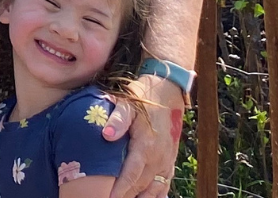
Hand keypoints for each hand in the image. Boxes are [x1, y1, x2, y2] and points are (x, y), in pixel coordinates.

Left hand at [104, 74, 183, 197]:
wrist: (168, 90)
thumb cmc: (142, 96)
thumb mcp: (127, 102)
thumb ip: (117, 118)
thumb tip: (107, 135)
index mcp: (146, 146)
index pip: (131, 176)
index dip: (119, 190)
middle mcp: (158, 158)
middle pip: (141, 187)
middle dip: (125, 197)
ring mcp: (166, 161)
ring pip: (154, 190)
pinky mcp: (170, 161)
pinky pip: (164, 185)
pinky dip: (155, 195)